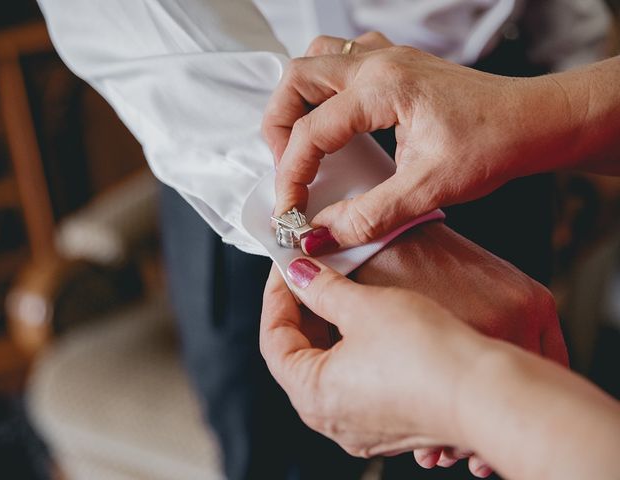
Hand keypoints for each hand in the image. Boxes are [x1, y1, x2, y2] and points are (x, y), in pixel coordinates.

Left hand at [261, 222, 567, 475]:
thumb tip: (297, 273)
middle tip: (311, 273)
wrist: (488, 392)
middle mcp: (332, 420)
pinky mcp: (391, 422)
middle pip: (299, 355)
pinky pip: (357, 381)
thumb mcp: (364, 306)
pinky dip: (354, 349)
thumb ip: (321, 288)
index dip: (277, 295)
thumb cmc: (427, 353)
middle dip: (303, 311)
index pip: (274, 339)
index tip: (286, 266)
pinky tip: (369, 323)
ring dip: (330, 329)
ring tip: (340, 291)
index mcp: (312, 394)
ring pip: (329, 367)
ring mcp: (361, 426)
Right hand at [262, 39, 574, 250]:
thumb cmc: (494, 144)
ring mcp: (388, 57)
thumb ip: (369, 215)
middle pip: (297, 78)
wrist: (534, 122)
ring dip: (298, 99)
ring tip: (301, 140)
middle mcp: (380, 63)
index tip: (289, 209)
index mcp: (383, 88)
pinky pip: (342, 59)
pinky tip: (335, 117)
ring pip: (316, 60)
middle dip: (278, 125)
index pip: (311, 131)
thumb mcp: (429, 189)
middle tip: (286, 167)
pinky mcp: (397, 64)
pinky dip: (325, 87)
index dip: (291, 175)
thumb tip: (323, 233)